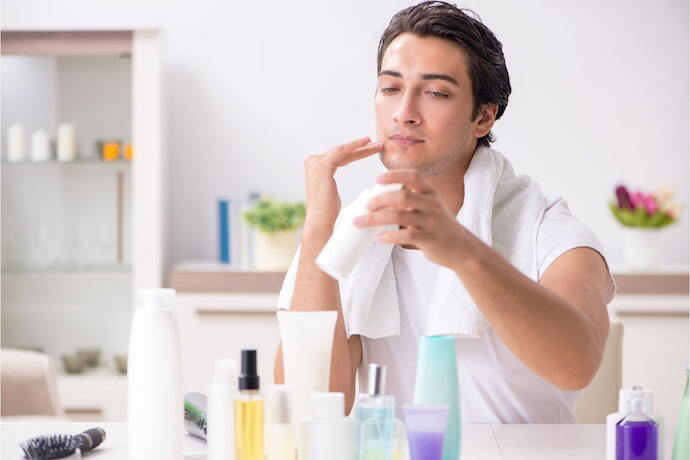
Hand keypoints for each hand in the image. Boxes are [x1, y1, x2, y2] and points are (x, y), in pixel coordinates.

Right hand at [303, 137, 382, 237]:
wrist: (320, 223)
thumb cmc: (328, 213)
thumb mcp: (331, 193)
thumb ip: (333, 183)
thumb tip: (351, 186)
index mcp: (314, 168)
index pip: (339, 157)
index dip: (356, 152)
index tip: (371, 149)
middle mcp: (312, 163)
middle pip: (341, 152)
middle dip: (361, 148)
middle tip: (378, 144)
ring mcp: (315, 163)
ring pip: (343, 151)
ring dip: (362, 146)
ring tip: (378, 144)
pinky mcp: (322, 166)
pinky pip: (341, 151)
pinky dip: (354, 146)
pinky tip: (366, 142)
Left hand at [353, 169, 474, 268]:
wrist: (462, 249)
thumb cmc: (440, 227)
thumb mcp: (429, 208)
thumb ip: (409, 202)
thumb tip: (381, 199)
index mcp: (431, 194)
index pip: (413, 177)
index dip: (394, 175)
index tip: (376, 178)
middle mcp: (432, 205)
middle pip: (402, 196)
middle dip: (380, 200)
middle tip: (366, 206)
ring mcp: (431, 222)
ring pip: (399, 216)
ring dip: (376, 218)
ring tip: (362, 222)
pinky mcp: (429, 239)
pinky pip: (405, 235)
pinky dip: (389, 236)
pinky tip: (379, 238)